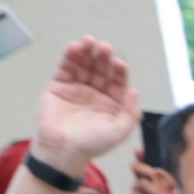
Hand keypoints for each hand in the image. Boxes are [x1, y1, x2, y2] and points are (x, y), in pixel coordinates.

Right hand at [33, 38, 143, 167]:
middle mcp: (96, 92)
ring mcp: (77, 87)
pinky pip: (65, 68)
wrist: (63, 151)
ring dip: (86, 51)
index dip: (119, 71)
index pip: (118, 80)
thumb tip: (134, 91)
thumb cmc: (92, 145)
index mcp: (112, 101)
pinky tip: (74, 48)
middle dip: (103, 57)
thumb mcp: (119, 132)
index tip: (119, 64)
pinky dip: (69, 56)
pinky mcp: (59, 85)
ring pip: (83, 64)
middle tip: (104, 48)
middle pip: (101, 68)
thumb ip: (130, 113)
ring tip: (88, 42)